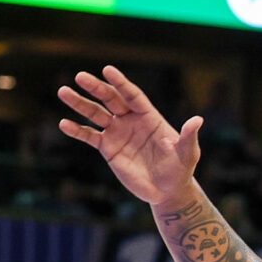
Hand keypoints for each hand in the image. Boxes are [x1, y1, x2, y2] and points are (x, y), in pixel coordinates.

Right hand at [57, 67, 202, 206]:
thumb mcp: (187, 154)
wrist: (167, 191)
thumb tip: (198, 120)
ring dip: (80, 104)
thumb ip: (188, 137)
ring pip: (96, 114)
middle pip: (111, 99)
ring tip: (63, 92)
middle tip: (80, 76)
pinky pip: (90, 136)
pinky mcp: (108, 149)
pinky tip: (64, 124)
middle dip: (96, 88)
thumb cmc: (180, 170)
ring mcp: (117, 133)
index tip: (107, 70)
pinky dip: (77, 130)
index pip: (132, 95)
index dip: (121, 83)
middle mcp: (131, 120)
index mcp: (148, 117)